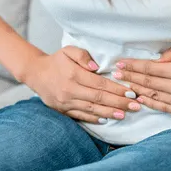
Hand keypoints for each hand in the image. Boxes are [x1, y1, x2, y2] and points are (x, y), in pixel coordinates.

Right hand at [21, 46, 140, 123]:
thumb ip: (83, 55)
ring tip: (125, 115)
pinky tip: (106, 119)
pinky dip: (94, 119)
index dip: (117, 89)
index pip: (100, 84)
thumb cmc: (56, 61)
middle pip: (99, 98)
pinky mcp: (62, 109)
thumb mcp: (68, 50)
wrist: (35, 73)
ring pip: (91, 109)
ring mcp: (65, 102)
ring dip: (110, 113)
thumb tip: (96, 67)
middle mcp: (70, 89)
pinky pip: (80, 116)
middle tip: (135, 106)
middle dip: (119, 103)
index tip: (131, 93)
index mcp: (73, 74)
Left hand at [114, 46, 170, 119]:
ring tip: (123, 86)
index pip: (148, 69)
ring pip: (154, 97)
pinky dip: (151, 104)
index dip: (132, 66)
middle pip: (148, 83)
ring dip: (136, 91)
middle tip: (115, 74)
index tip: (119, 64)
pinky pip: (165, 108)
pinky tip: (140, 99)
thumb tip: (154, 60)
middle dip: (129, 78)